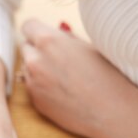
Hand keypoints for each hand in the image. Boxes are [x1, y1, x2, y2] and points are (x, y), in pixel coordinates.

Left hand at [20, 19, 136, 137]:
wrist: (111, 112)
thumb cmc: (107, 75)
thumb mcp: (88, 46)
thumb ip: (66, 38)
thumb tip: (57, 30)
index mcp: (48, 41)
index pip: (28, 26)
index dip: (38, 31)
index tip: (46, 36)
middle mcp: (35, 61)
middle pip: (26, 47)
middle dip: (38, 49)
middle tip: (59, 57)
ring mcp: (32, 83)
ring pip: (28, 68)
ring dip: (39, 68)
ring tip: (65, 77)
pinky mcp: (34, 101)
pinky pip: (32, 86)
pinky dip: (42, 86)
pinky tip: (64, 91)